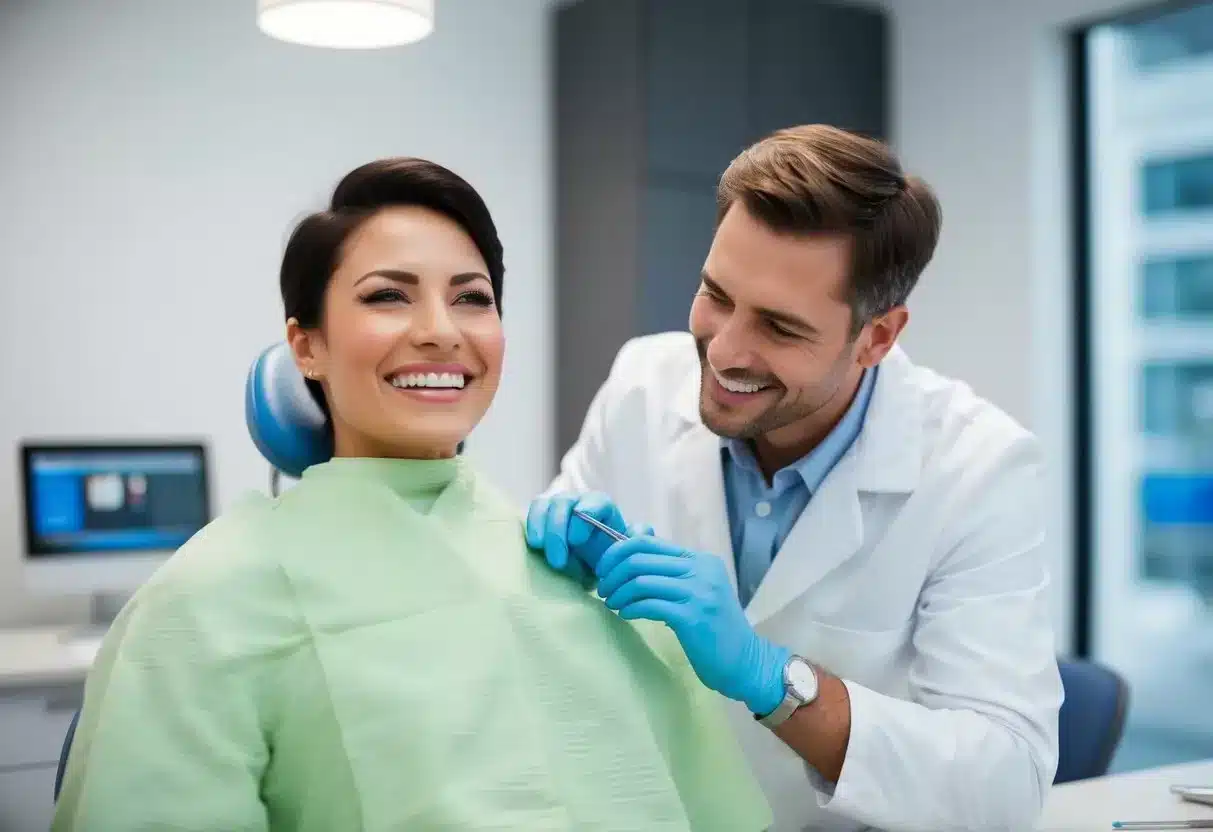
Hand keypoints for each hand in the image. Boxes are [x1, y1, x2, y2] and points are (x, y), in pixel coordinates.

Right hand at [525, 491, 636, 585]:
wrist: (585, 569)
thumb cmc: (605, 559)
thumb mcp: (624, 552)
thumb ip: (636, 540)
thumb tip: (641, 529)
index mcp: (601, 507)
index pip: (595, 502)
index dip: (585, 517)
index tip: (577, 542)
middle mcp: (578, 501)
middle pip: (565, 503)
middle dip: (559, 531)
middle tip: (558, 561)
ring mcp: (557, 506)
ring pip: (546, 504)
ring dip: (544, 529)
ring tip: (543, 552)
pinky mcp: (540, 515)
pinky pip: (533, 511)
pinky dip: (532, 525)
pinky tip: (534, 544)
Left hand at [594, 535, 790, 715]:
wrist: (745, 661)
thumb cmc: (714, 628)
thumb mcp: (696, 591)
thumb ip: (669, 571)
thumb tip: (632, 542)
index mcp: (700, 560)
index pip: (647, 542)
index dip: (617, 552)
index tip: (604, 570)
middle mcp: (701, 570)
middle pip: (639, 558)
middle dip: (612, 574)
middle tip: (604, 590)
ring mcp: (698, 592)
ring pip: (640, 581)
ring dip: (618, 593)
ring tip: (612, 604)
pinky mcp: (692, 616)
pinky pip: (648, 605)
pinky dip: (629, 608)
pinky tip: (625, 615)